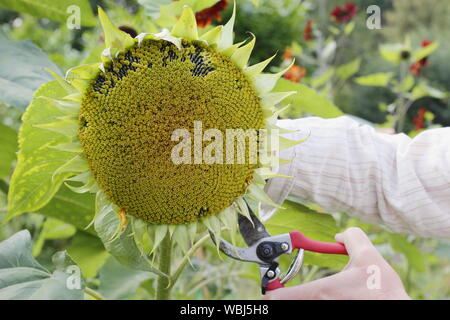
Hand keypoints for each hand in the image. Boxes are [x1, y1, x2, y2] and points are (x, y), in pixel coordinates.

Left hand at [263, 227, 409, 299]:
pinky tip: (333, 297)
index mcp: (321, 291)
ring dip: (303, 299)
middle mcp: (319, 305)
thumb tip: (342, 235)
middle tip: (286, 288)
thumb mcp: (369, 256)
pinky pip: (315, 308)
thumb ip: (352, 239)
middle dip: (286, 296)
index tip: (270, 287)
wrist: (398, 309)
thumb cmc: (383, 290)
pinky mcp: (331, 316)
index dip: (271, 291)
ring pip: (305, 305)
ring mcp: (326, 313)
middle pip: (290, 304)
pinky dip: (314, 302)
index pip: (280, 298)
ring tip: (309, 292)